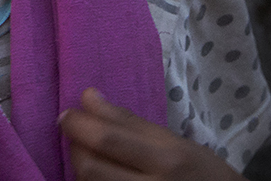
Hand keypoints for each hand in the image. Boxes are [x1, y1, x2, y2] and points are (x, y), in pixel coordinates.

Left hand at [60, 89, 241, 179]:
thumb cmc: (204, 175)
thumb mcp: (176, 144)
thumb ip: (131, 123)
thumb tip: (89, 97)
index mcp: (167, 159)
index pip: (110, 139)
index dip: (79, 124)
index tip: (67, 113)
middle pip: (92, 168)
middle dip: (75, 147)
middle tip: (72, 132)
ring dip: (80, 168)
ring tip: (85, 154)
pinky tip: (99, 174)